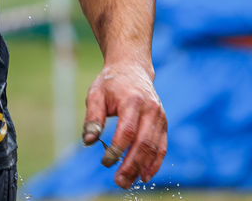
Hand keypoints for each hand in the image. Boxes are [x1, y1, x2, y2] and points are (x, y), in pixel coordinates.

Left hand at [81, 62, 166, 189]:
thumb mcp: (96, 94)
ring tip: (128, 182)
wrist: (132, 69)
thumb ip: (93, 117)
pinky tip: (145, 176)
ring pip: (154, 147)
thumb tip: (88, 141)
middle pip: (143, 143)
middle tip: (119, 182)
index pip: (127, 131)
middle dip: (131, 165)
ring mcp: (159, 116)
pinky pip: (162, 146)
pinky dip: (155, 163)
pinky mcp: (163, 123)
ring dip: (142, 168)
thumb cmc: (111, 83)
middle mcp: (150, 109)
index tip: (105, 162)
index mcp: (132, 100)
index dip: (117, 150)